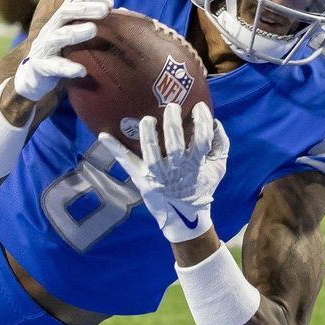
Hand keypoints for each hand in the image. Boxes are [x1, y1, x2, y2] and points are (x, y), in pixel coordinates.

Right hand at [14, 0, 112, 101]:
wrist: (34, 79)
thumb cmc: (61, 54)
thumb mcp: (76, 37)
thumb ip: (95, 24)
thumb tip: (125, 12)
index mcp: (61, 19)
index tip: (110, 3)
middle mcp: (51, 28)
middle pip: (66, 11)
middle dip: (86, 8)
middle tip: (105, 10)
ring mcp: (44, 47)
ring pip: (58, 35)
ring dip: (75, 31)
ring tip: (92, 30)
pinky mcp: (41, 66)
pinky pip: (54, 66)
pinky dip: (67, 68)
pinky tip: (81, 71)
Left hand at [97, 101, 228, 242]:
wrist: (184, 217)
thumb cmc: (201, 187)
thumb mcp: (218, 169)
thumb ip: (221, 145)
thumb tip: (216, 121)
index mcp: (195, 165)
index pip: (202, 140)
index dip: (201, 122)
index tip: (200, 106)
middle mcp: (176, 170)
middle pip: (175, 144)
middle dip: (173, 123)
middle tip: (172, 106)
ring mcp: (156, 175)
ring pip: (151, 152)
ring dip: (148, 134)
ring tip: (147, 118)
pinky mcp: (140, 177)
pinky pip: (126, 161)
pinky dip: (114, 148)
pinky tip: (103, 135)